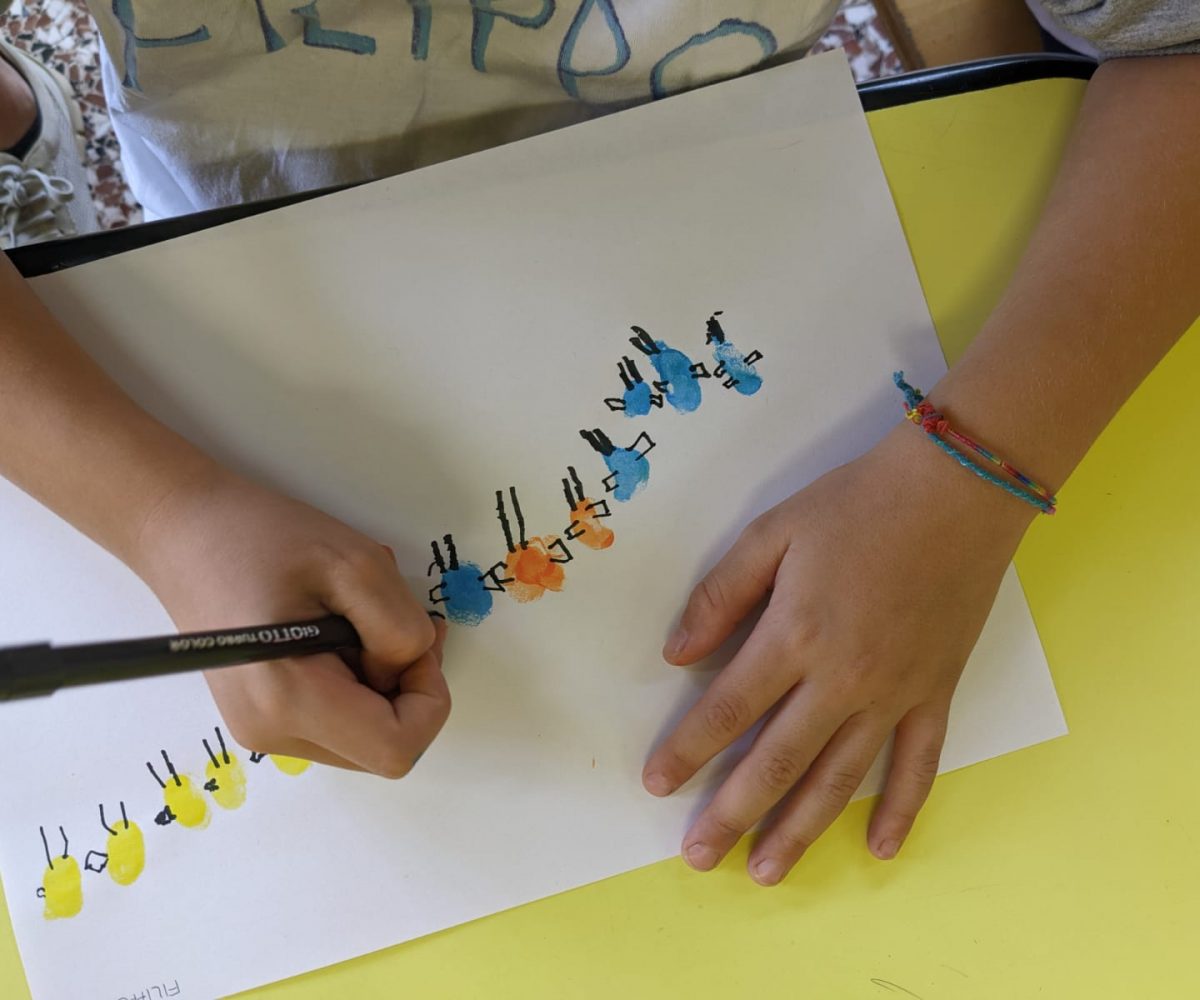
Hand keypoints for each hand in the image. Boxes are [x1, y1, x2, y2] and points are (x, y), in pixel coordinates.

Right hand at [133, 469, 448, 776]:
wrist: (184, 529)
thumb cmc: (261, 536)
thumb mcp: (356, 564)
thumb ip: (400, 627)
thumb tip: (413, 666)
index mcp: (288, 700)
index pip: (395, 748)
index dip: (428, 699)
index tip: (418, 643)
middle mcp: (271, 732)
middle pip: (383, 747)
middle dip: (408, 688)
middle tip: (393, 621)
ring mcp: (263, 730)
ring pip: (365, 735)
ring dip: (383, 681)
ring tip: (355, 618)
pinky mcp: (264, 716)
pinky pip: (339, 719)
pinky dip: (357, 681)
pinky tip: (337, 632)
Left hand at [643, 425, 1034, 883]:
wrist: (956, 491)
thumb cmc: (857, 505)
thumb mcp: (773, 533)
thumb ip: (721, 595)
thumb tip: (676, 655)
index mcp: (794, 635)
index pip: (728, 709)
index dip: (688, 750)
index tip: (657, 786)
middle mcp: (842, 679)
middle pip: (778, 760)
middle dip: (732, 812)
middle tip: (698, 857)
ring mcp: (894, 694)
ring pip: (840, 778)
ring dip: (800, 830)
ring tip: (764, 872)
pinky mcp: (936, 693)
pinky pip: (919, 764)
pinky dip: (901, 809)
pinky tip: (878, 849)